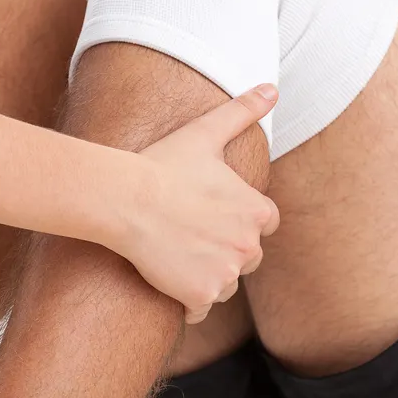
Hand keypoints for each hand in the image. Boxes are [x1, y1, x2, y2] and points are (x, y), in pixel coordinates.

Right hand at [112, 84, 280, 324]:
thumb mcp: (206, 133)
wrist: (125, 200)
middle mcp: (250, 246)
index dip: (238, 219)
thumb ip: (243, 111)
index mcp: (257, 210)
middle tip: (190, 231)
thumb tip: (272, 88)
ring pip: (226, 283)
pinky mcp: (201, 297)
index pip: (264, 224)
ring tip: (178, 251)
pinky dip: (189, 300)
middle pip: (247, 257)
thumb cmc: (163, 164)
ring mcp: (226, 274)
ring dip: (208, 274)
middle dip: (226, 249)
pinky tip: (169, 275)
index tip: (211, 212)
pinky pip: (203, 308)